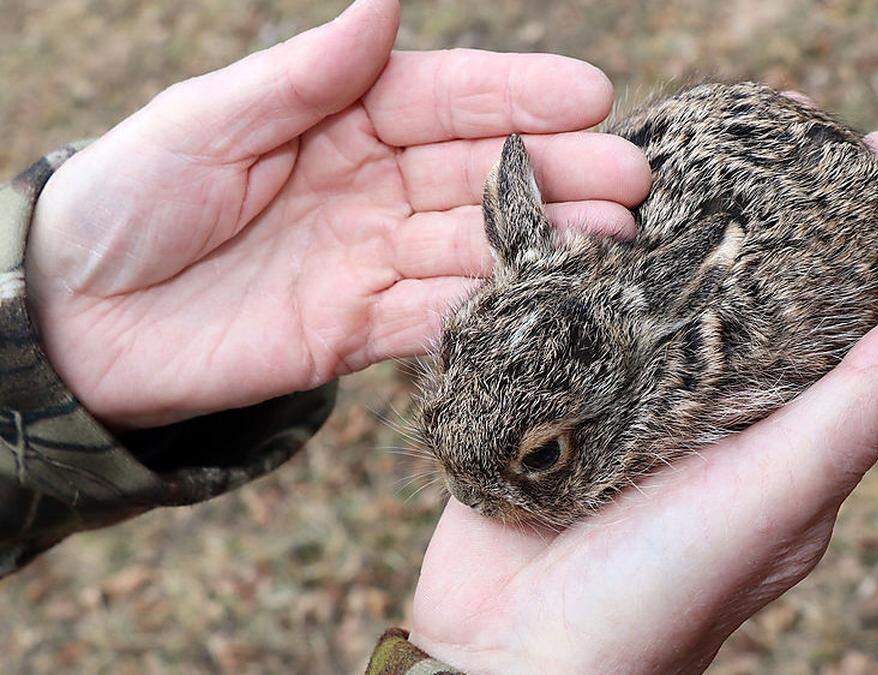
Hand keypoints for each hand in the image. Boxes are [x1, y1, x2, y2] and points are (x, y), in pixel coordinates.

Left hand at [25, 0, 649, 428]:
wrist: (77, 315)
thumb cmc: (129, 193)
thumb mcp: (206, 117)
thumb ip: (304, 74)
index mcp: (341, 116)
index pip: (444, 98)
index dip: (515, 95)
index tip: (589, 94)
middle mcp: (373, 184)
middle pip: (480, 174)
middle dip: (557, 173)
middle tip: (631, 179)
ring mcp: (373, 259)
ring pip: (475, 248)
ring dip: (545, 245)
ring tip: (613, 242)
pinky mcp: (359, 333)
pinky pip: (436, 318)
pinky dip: (490, 310)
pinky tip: (548, 302)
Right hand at [406, 137, 877, 673]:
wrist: (513, 658)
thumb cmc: (657, 602)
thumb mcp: (773, 500)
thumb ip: (858, 413)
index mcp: (784, 431)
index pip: (848, 315)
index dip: (872, 231)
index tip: (875, 151)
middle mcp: (714, 409)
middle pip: (755, 283)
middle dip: (765, 200)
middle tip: (769, 119)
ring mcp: (633, 402)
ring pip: (663, 286)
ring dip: (667, 214)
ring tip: (664, 144)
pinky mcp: (556, 397)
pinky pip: (577, 309)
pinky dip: (582, 254)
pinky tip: (576, 207)